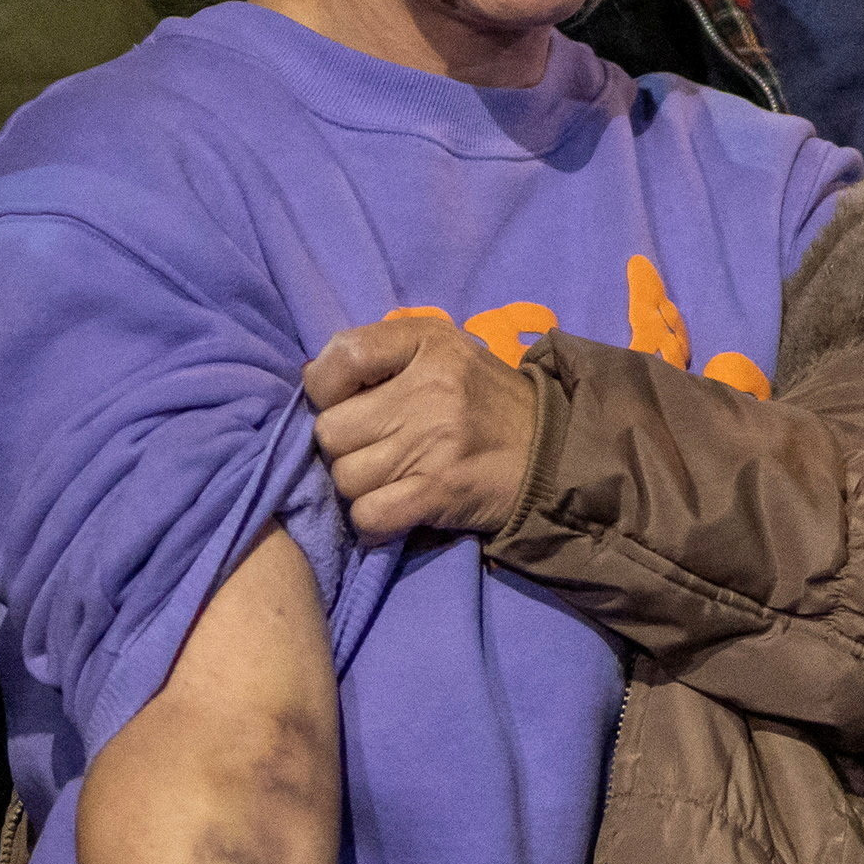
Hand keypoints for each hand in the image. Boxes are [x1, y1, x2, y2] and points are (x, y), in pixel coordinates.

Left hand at [302, 312, 545, 540]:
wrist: (553, 452)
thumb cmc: (484, 400)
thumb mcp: (443, 350)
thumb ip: (382, 353)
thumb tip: (310, 375)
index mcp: (429, 342)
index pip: (342, 356)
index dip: (326, 388)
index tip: (346, 402)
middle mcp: (430, 389)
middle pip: (331, 430)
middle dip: (344, 446)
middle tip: (374, 447)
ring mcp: (434, 443)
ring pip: (345, 477)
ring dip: (359, 486)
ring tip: (391, 477)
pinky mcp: (440, 492)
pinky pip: (368, 514)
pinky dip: (372, 520)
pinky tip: (394, 509)